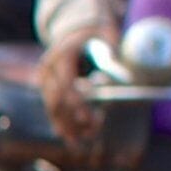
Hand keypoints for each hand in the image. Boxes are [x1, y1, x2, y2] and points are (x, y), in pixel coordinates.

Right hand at [36, 24, 108, 152]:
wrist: (76, 29)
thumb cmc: (95, 32)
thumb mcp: (107, 33)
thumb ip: (114, 47)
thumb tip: (125, 69)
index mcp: (62, 55)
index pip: (65, 83)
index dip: (76, 102)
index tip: (88, 117)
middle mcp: (48, 68)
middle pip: (56, 100)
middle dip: (73, 119)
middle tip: (93, 132)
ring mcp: (45, 80)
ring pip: (53, 109)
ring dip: (67, 126)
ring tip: (83, 140)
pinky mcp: (48, 89)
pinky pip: (53, 110)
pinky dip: (62, 124)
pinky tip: (71, 138)